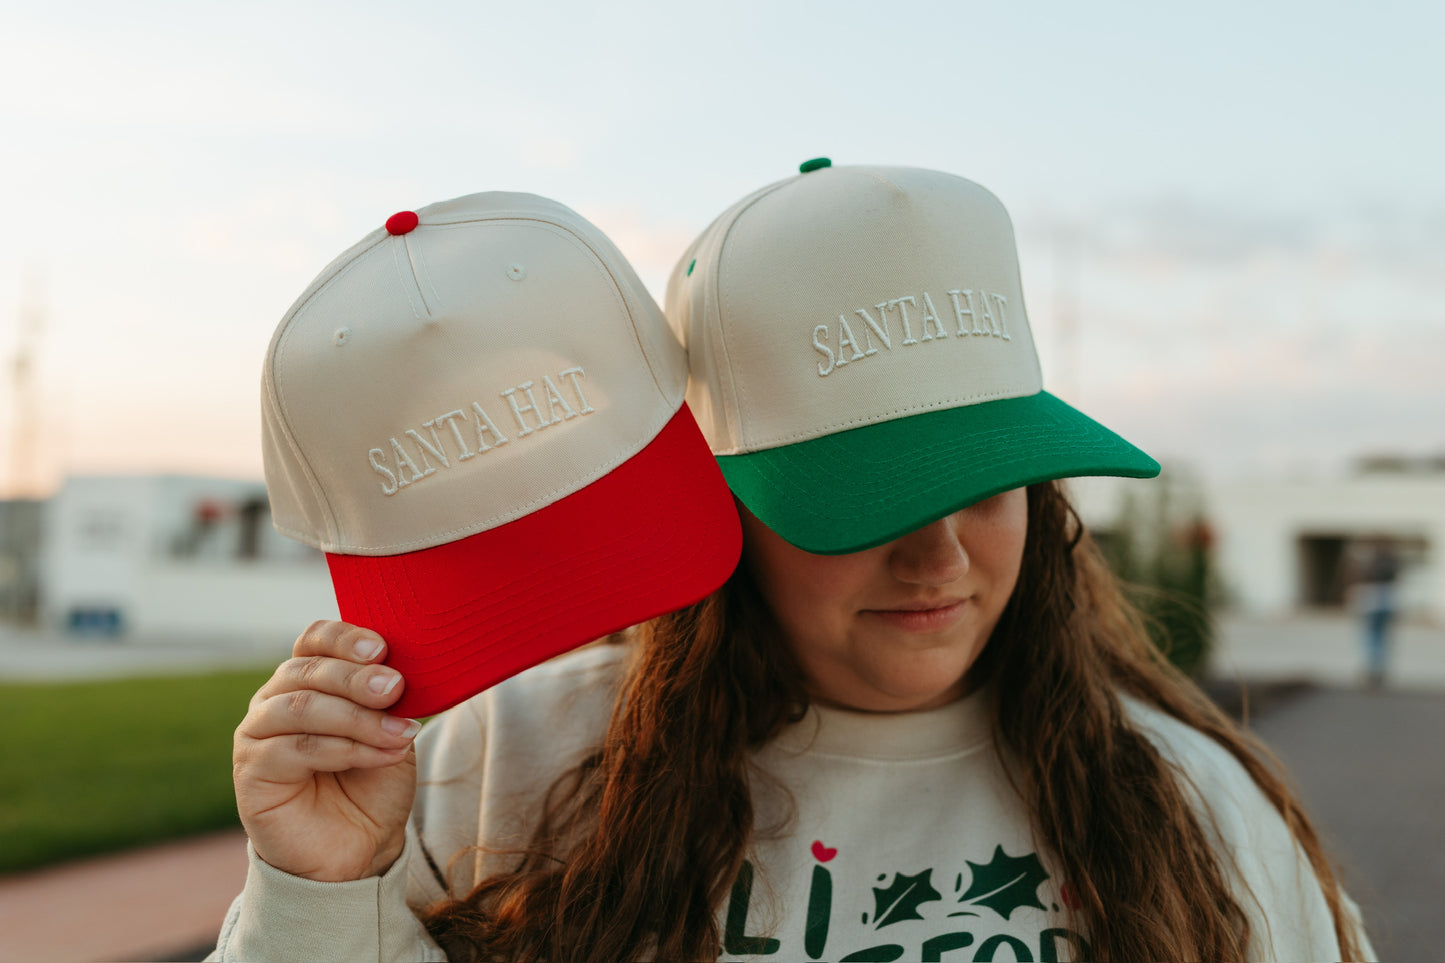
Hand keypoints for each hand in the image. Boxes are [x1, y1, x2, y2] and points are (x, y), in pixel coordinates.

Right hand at [233, 621, 418, 881]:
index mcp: (307, 680)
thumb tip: (400, 673)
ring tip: (400, 733)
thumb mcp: (391, 732)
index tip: (382, 648)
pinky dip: (346, 749)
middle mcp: (275, 701)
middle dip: (357, 678)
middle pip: (307, 670)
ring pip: (302, 706)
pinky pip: (296, 749)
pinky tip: (381, 755)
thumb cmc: (372, 784)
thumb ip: (389, 701)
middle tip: (396, 688)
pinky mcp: (252, 772)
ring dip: (358, 718)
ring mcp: (257, 735)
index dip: (344, 638)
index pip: (314, 641)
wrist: (359, 849)